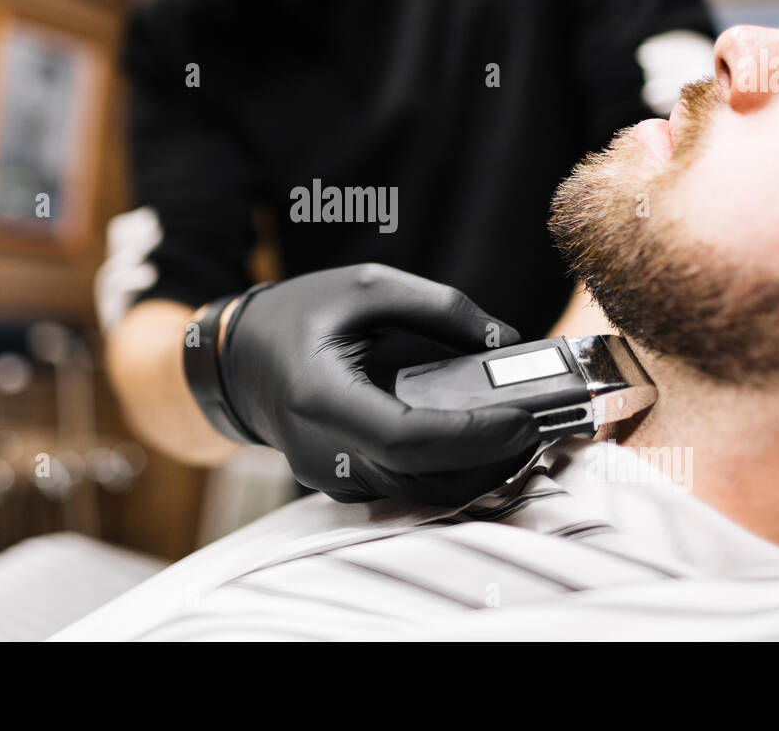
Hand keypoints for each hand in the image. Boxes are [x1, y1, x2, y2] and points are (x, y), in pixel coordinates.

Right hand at [214, 264, 539, 505]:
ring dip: (479, 469)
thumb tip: (502, 339)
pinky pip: (408, 486)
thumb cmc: (296, 316)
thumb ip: (438, 308)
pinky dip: (451, 468)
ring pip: (423, 492)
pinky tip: (482, 439)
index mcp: (322, 398)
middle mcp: (325, 451)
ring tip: (522, 430)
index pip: (409, 438)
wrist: (236, 361)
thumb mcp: (365, 287)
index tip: (523, 418)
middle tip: (543, 425)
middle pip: (427, 477)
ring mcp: (333, 477)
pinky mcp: (344, 484)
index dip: (474, 435)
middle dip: (494, 457)